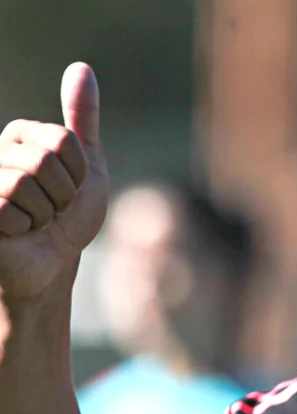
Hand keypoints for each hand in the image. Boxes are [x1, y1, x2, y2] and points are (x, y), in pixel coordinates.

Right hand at [0, 62, 108, 301]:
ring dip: (44, 212)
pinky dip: (24, 227)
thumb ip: (82, 117)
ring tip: (37, 220)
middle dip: (62, 194)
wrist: (55, 261)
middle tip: (55, 208)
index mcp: (23, 134)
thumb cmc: (70, 213)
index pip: (64, 140)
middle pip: (44, 161)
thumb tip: (81, 67)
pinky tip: (18, 232)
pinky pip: (6, 209)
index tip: (73, 186)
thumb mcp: (87, 163)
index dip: (79, 171)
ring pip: (24, 184)